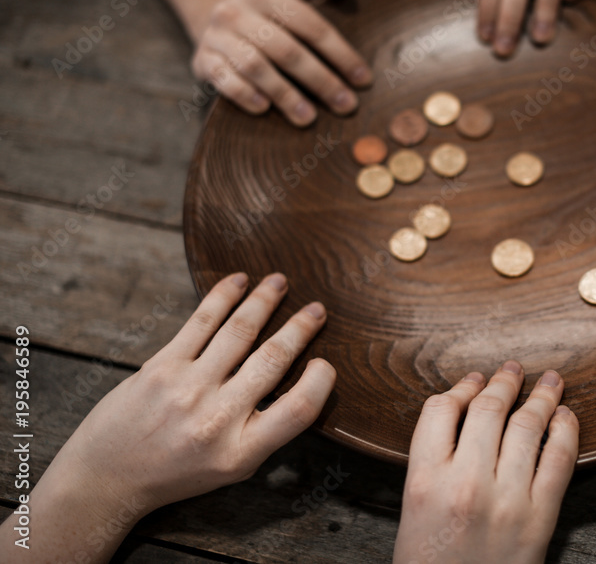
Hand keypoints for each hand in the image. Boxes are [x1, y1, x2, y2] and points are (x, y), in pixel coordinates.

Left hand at [5, 273, 335, 560]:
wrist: (107, 476)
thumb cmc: (175, 472)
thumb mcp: (231, 468)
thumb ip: (264, 430)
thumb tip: (301, 384)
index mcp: (242, 451)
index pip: (299, 409)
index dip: (320, 382)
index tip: (325, 362)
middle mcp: (217, 420)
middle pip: (272, 360)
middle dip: (300, 328)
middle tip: (317, 309)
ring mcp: (187, 390)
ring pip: (239, 332)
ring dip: (265, 301)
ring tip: (280, 282)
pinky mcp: (160, 367)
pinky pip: (200, 323)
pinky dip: (224, 297)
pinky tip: (240, 282)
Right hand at [192, 0, 372, 125]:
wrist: (217, 23)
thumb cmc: (271, 15)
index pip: (310, 24)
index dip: (340, 53)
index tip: (363, 80)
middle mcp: (236, 11)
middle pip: (286, 49)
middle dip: (320, 80)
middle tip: (345, 105)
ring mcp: (216, 36)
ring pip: (254, 66)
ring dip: (284, 94)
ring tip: (309, 118)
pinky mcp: (202, 61)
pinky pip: (223, 79)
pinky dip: (244, 94)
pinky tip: (264, 110)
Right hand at [393, 361, 578, 563]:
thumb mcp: (412, 513)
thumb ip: (432, 466)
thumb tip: (464, 420)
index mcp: (424, 480)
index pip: (440, 410)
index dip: (461, 388)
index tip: (473, 381)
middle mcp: (466, 482)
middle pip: (488, 409)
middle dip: (502, 382)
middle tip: (511, 370)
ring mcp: (508, 498)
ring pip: (527, 426)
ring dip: (540, 396)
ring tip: (549, 381)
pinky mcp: (540, 517)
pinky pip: (559, 459)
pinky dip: (566, 430)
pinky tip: (566, 416)